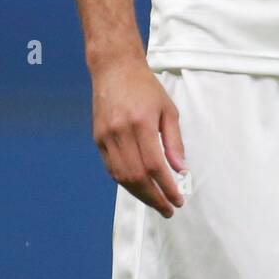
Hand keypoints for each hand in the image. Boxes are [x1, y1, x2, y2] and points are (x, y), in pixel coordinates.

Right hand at [91, 57, 187, 217]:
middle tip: (168, 209)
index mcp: (141, 123)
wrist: (114, 68)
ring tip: (156, 202)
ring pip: (122, 177)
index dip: (167, 187)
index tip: (178, 200)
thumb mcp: (168, 110)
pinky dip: (126, 182)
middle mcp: (121, 132)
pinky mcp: (97, 139)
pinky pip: (112, 169)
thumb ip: (174, 141)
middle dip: (154, 198)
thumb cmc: (146, 87)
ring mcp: (106, 137)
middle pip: (136, 177)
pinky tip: (139, 188)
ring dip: (140, 194)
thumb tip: (180, 169)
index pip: (155, 166)